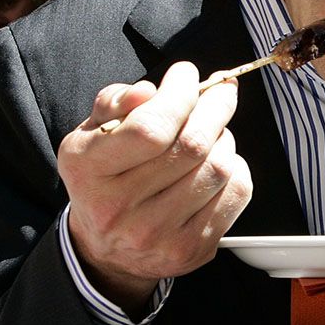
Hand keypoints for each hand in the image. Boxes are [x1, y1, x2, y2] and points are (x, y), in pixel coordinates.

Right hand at [57, 62, 251, 317]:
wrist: (108, 250)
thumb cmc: (106, 176)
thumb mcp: (92, 135)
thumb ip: (115, 102)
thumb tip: (149, 92)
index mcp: (88, 170)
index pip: (150, 128)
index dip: (179, 94)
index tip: (186, 74)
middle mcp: (119, 207)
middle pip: (192, 146)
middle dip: (216, 106)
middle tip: (221, 90)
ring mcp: (158, 233)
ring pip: (219, 167)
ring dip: (225, 137)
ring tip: (213, 130)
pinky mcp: (192, 249)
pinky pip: (236, 193)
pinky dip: (237, 167)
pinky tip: (219, 160)